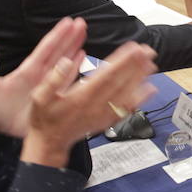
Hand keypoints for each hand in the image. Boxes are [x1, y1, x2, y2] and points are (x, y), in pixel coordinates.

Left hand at [0, 17, 87, 138]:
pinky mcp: (55, 96)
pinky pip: (69, 80)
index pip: (46, 48)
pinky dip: (76, 68)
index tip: (67, 22)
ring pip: (65, 62)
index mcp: (27, 70)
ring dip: (74, 48)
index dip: (57, 35)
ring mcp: (49, 84)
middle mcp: (41, 74)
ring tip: (83, 35)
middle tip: (80, 23)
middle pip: (59, 51)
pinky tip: (82, 57)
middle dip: (69, 37)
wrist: (4, 133)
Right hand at [21, 42, 157, 166]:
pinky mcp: (106, 120)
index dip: (122, 61)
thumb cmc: (45, 118)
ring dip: (140, 79)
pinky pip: (126, 109)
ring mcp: (103, 114)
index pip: (107, 75)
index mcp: (82, 97)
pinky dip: (139, 99)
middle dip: (136, 66)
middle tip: (148, 51)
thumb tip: (65, 62)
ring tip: (151, 65)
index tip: (134, 49)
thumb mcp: (40, 97)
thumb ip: (53, 79)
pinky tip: (148, 90)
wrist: (50, 142)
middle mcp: (96, 105)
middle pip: (121, 82)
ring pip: (126, 94)